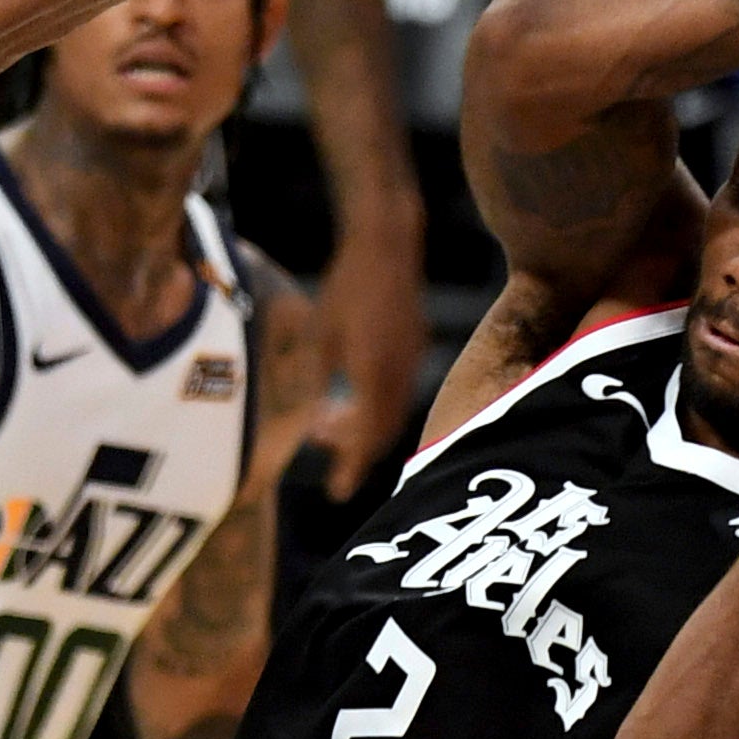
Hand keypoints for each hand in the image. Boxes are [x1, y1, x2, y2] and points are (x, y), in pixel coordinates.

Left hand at [307, 224, 424, 499]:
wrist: (387, 244)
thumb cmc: (345, 285)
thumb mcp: (321, 336)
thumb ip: (323, 381)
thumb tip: (320, 417)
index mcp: (374, 375)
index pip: (364, 437)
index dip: (350, 468)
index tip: (336, 494)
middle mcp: (400, 373)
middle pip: (382, 430)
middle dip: (354, 446)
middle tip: (320, 444)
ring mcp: (414, 359)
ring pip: (393, 411)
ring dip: (364, 422)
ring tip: (328, 418)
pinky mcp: (418, 345)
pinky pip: (400, 389)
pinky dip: (378, 402)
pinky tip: (353, 391)